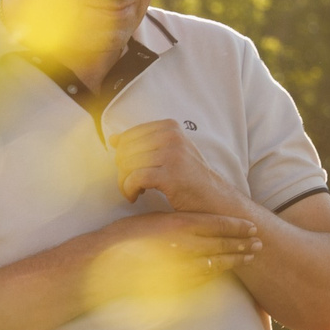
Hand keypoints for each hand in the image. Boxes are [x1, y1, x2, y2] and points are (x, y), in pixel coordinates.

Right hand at [85, 211, 264, 300]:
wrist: (100, 263)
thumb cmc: (122, 238)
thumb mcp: (151, 220)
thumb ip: (175, 222)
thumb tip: (194, 221)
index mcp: (177, 224)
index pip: (214, 224)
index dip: (235, 225)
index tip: (251, 225)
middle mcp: (182, 244)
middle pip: (220, 243)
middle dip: (242, 243)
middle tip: (259, 242)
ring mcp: (179, 264)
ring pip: (216, 261)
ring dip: (235, 258)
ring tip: (250, 256)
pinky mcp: (174, 282)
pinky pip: (202, 277)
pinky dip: (217, 272)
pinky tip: (226, 270)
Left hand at [111, 119, 253, 217]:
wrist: (216, 201)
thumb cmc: (190, 180)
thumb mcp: (171, 153)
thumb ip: (144, 144)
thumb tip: (113, 139)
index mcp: (171, 128)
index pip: (129, 135)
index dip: (124, 155)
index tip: (132, 169)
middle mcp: (172, 137)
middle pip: (126, 150)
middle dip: (122, 170)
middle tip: (132, 184)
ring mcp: (173, 155)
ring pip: (128, 165)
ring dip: (124, 182)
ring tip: (134, 191)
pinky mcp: (170, 175)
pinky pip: (134, 179)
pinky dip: (128, 190)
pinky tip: (134, 197)